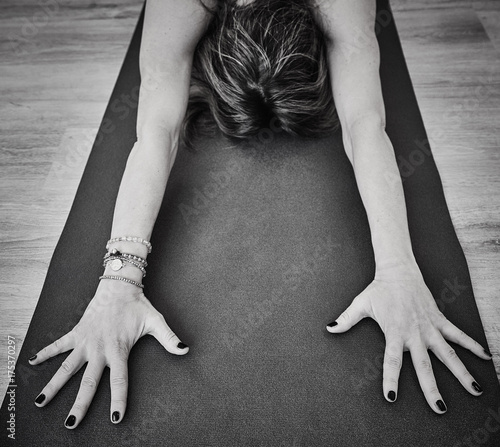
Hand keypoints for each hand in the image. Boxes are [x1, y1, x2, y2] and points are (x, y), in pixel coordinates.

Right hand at [29, 280, 187, 427]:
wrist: (119, 285)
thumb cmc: (139, 305)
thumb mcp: (156, 322)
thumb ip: (169, 339)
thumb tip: (185, 350)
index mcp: (119, 350)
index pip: (120, 381)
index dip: (119, 401)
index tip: (115, 419)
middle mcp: (99, 349)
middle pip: (88, 383)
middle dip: (79, 405)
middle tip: (70, 424)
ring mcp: (85, 342)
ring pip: (66, 368)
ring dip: (54, 385)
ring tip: (40, 403)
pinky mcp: (77, 333)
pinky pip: (58, 345)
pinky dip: (45, 353)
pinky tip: (31, 362)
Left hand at [326, 263, 491, 413]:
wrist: (399, 270)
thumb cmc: (378, 289)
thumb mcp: (360, 304)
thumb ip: (345, 319)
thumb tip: (329, 329)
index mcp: (394, 331)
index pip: (391, 360)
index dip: (391, 379)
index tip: (392, 398)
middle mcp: (414, 332)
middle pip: (424, 365)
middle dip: (432, 388)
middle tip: (440, 409)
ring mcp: (430, 326)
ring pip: (448, 353)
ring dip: (461, 372)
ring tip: (475, 391)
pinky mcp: (439, 319)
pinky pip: (458, 334)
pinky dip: (472, 345)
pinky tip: (485, 358)